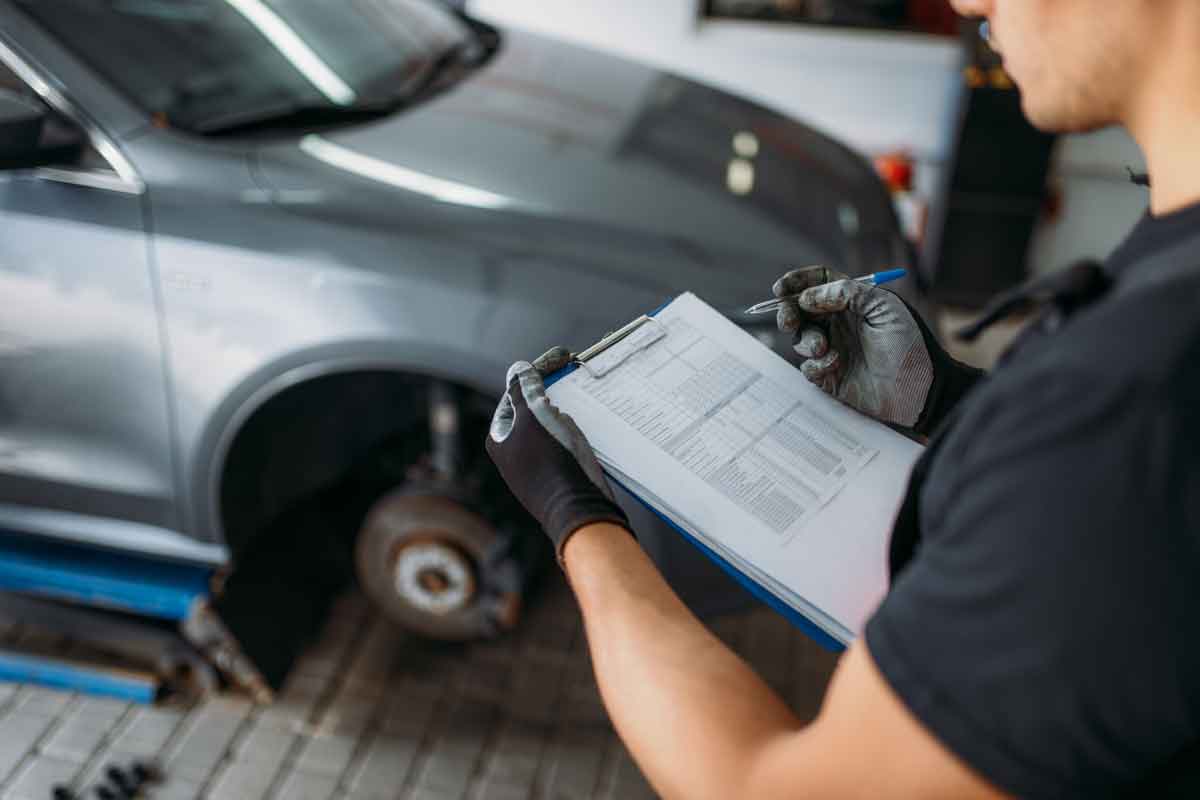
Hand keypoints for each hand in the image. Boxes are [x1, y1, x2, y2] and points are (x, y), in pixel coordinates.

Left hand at [486, 347, 629, 561]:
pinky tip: (584, 426)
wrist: (576, 509)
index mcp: (501, 438)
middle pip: (533, 408)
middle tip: (571, 368)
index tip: (561, 356)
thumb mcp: (534, 417)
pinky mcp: (557, 473)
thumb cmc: (549, 463)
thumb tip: (519, 369)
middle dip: (552, 389)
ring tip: (579, 395)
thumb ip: (525, 390)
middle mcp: (514, 451)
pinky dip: (573, 428)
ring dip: (564, 409)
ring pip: (550, 425)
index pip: (516, 393)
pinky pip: (564, 442)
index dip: (538, 370)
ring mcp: (536, 464)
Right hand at [774, 266, 933, 428]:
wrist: (920, 388)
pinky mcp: (830, 376)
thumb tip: (807, 296)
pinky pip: (807, 367)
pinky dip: (815, 364)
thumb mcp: (884, 307)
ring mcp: (833, 349)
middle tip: (789, 321)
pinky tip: (835, 365)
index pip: (818, 283)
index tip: (781, 289)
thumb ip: (846, 293)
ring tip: (824, 348)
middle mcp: (839, 324)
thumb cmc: (909, 344)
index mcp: (852, 302)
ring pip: (800, 339)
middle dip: (787, 312)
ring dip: (806, 341)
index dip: (797, 282)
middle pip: (799, 310)